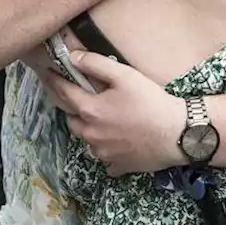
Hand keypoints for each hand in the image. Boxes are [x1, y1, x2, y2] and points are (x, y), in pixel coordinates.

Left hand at [39, 50, 185, 175]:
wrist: (177, 134)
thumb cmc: (151, 102)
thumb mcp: (125, 75)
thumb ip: (97, 64)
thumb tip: (73, 58)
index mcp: (90, 111)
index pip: (64, 93)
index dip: (55, 81)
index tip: (48, 73)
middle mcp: (91, 135)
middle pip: (72, 121)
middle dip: (72, 110)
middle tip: (78, 100)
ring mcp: (104, 154)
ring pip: (88, 141)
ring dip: (90, 131)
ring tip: (102, 121)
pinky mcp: (118, 166)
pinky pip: (106, 159)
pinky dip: (107, 151)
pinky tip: (117, 143)